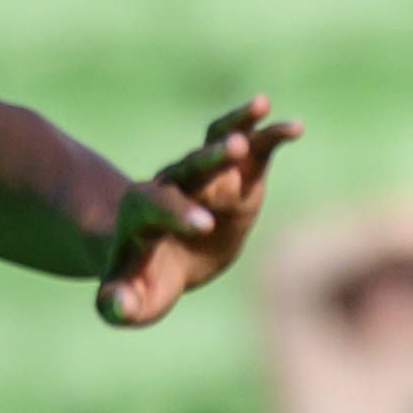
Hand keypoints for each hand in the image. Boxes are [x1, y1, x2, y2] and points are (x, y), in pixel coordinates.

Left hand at [96, 99, 295, 325]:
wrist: (159, 258)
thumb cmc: (141, 281)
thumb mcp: (125, 299)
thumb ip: (117, 304)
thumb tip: (119, 306)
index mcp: (141, 214)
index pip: (157, 205)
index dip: (179, 212)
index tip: (205, 225)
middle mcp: (172, 185)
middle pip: (188, 165)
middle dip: (211, 158)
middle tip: (236, 149)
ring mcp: (205, 175)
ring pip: (215, 142)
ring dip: (236, 127)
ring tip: (261, 107)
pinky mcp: (236, 175)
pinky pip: (252, 149)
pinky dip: (269, 135)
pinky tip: (295, 127)